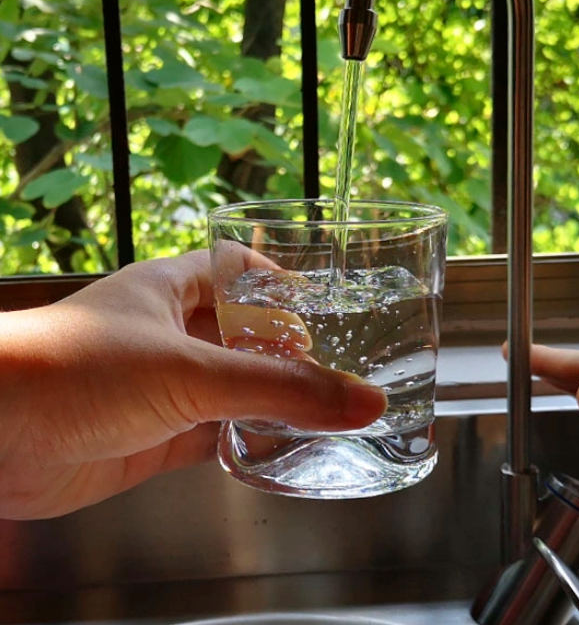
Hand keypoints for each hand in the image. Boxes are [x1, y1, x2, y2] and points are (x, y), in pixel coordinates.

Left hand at [0, 251, 386, 518]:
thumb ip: (279, 388)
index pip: (237, 268)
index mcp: (172, 288)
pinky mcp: (152, 437)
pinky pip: (214, 436)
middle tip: (341, 363)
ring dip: (270, 400)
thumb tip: (362, 398)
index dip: (280, 278)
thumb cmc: (75, 369)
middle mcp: (168, 333)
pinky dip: (246, 442)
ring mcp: (161, 387)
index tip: (324, 298)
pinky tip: (280, 449)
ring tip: (326, 409)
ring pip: (232, 388)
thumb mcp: (191, 371)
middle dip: (287, 348)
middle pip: (242, 332)